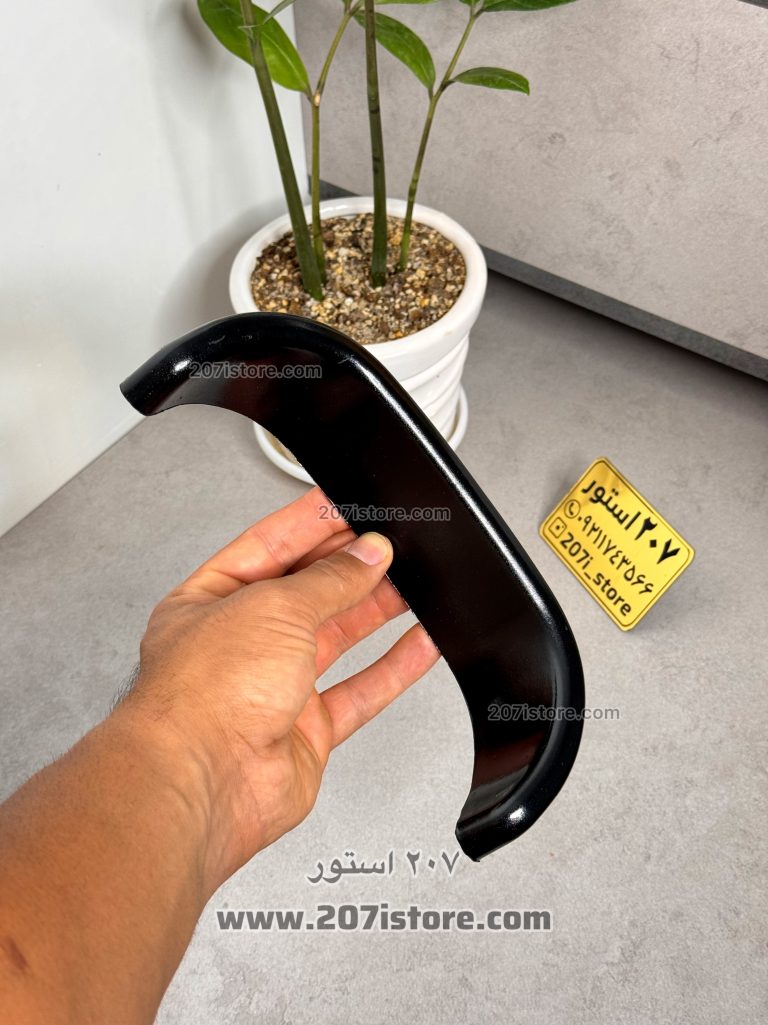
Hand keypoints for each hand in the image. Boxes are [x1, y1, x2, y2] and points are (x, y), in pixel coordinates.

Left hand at [119, 487, 439, 891]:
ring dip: (375, 610)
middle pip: (306, 593)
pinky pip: (360, 691)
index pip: (267, 548)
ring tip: (414, 585)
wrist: (204, 783)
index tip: (349, 505)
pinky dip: (394, 668)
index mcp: (208, 602)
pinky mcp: (305, 731)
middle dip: (349, 567)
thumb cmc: (203, 695)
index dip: (310, 524)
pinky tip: (420, 645)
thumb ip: (328, 580)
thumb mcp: (273, 608)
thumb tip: (367, 554)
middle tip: (391, 545)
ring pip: (336, 639)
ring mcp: (271, 688)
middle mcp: (238, 644)